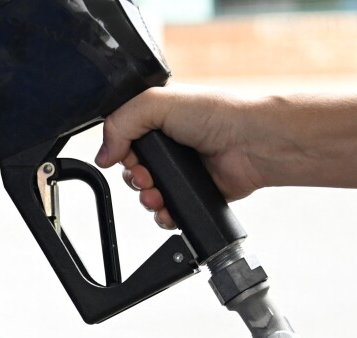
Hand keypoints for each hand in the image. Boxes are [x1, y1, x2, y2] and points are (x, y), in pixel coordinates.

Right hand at [95, 85, 262, 228]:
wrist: (253, 144)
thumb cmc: (218, 115)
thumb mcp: (156, 102)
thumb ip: (120, 122)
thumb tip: (103, 155)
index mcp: (156, 120)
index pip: (122, 140)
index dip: (119, 153)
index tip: (127, 157)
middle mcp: (167, 145)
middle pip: (131, 171)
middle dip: (134, 179)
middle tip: (147, 176)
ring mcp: (179, 171)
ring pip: (146, 194)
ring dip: (146, 199)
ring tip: (158, 195)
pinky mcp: (190, 193)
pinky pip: (166, 212)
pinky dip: (163, 215)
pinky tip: (168, 210)